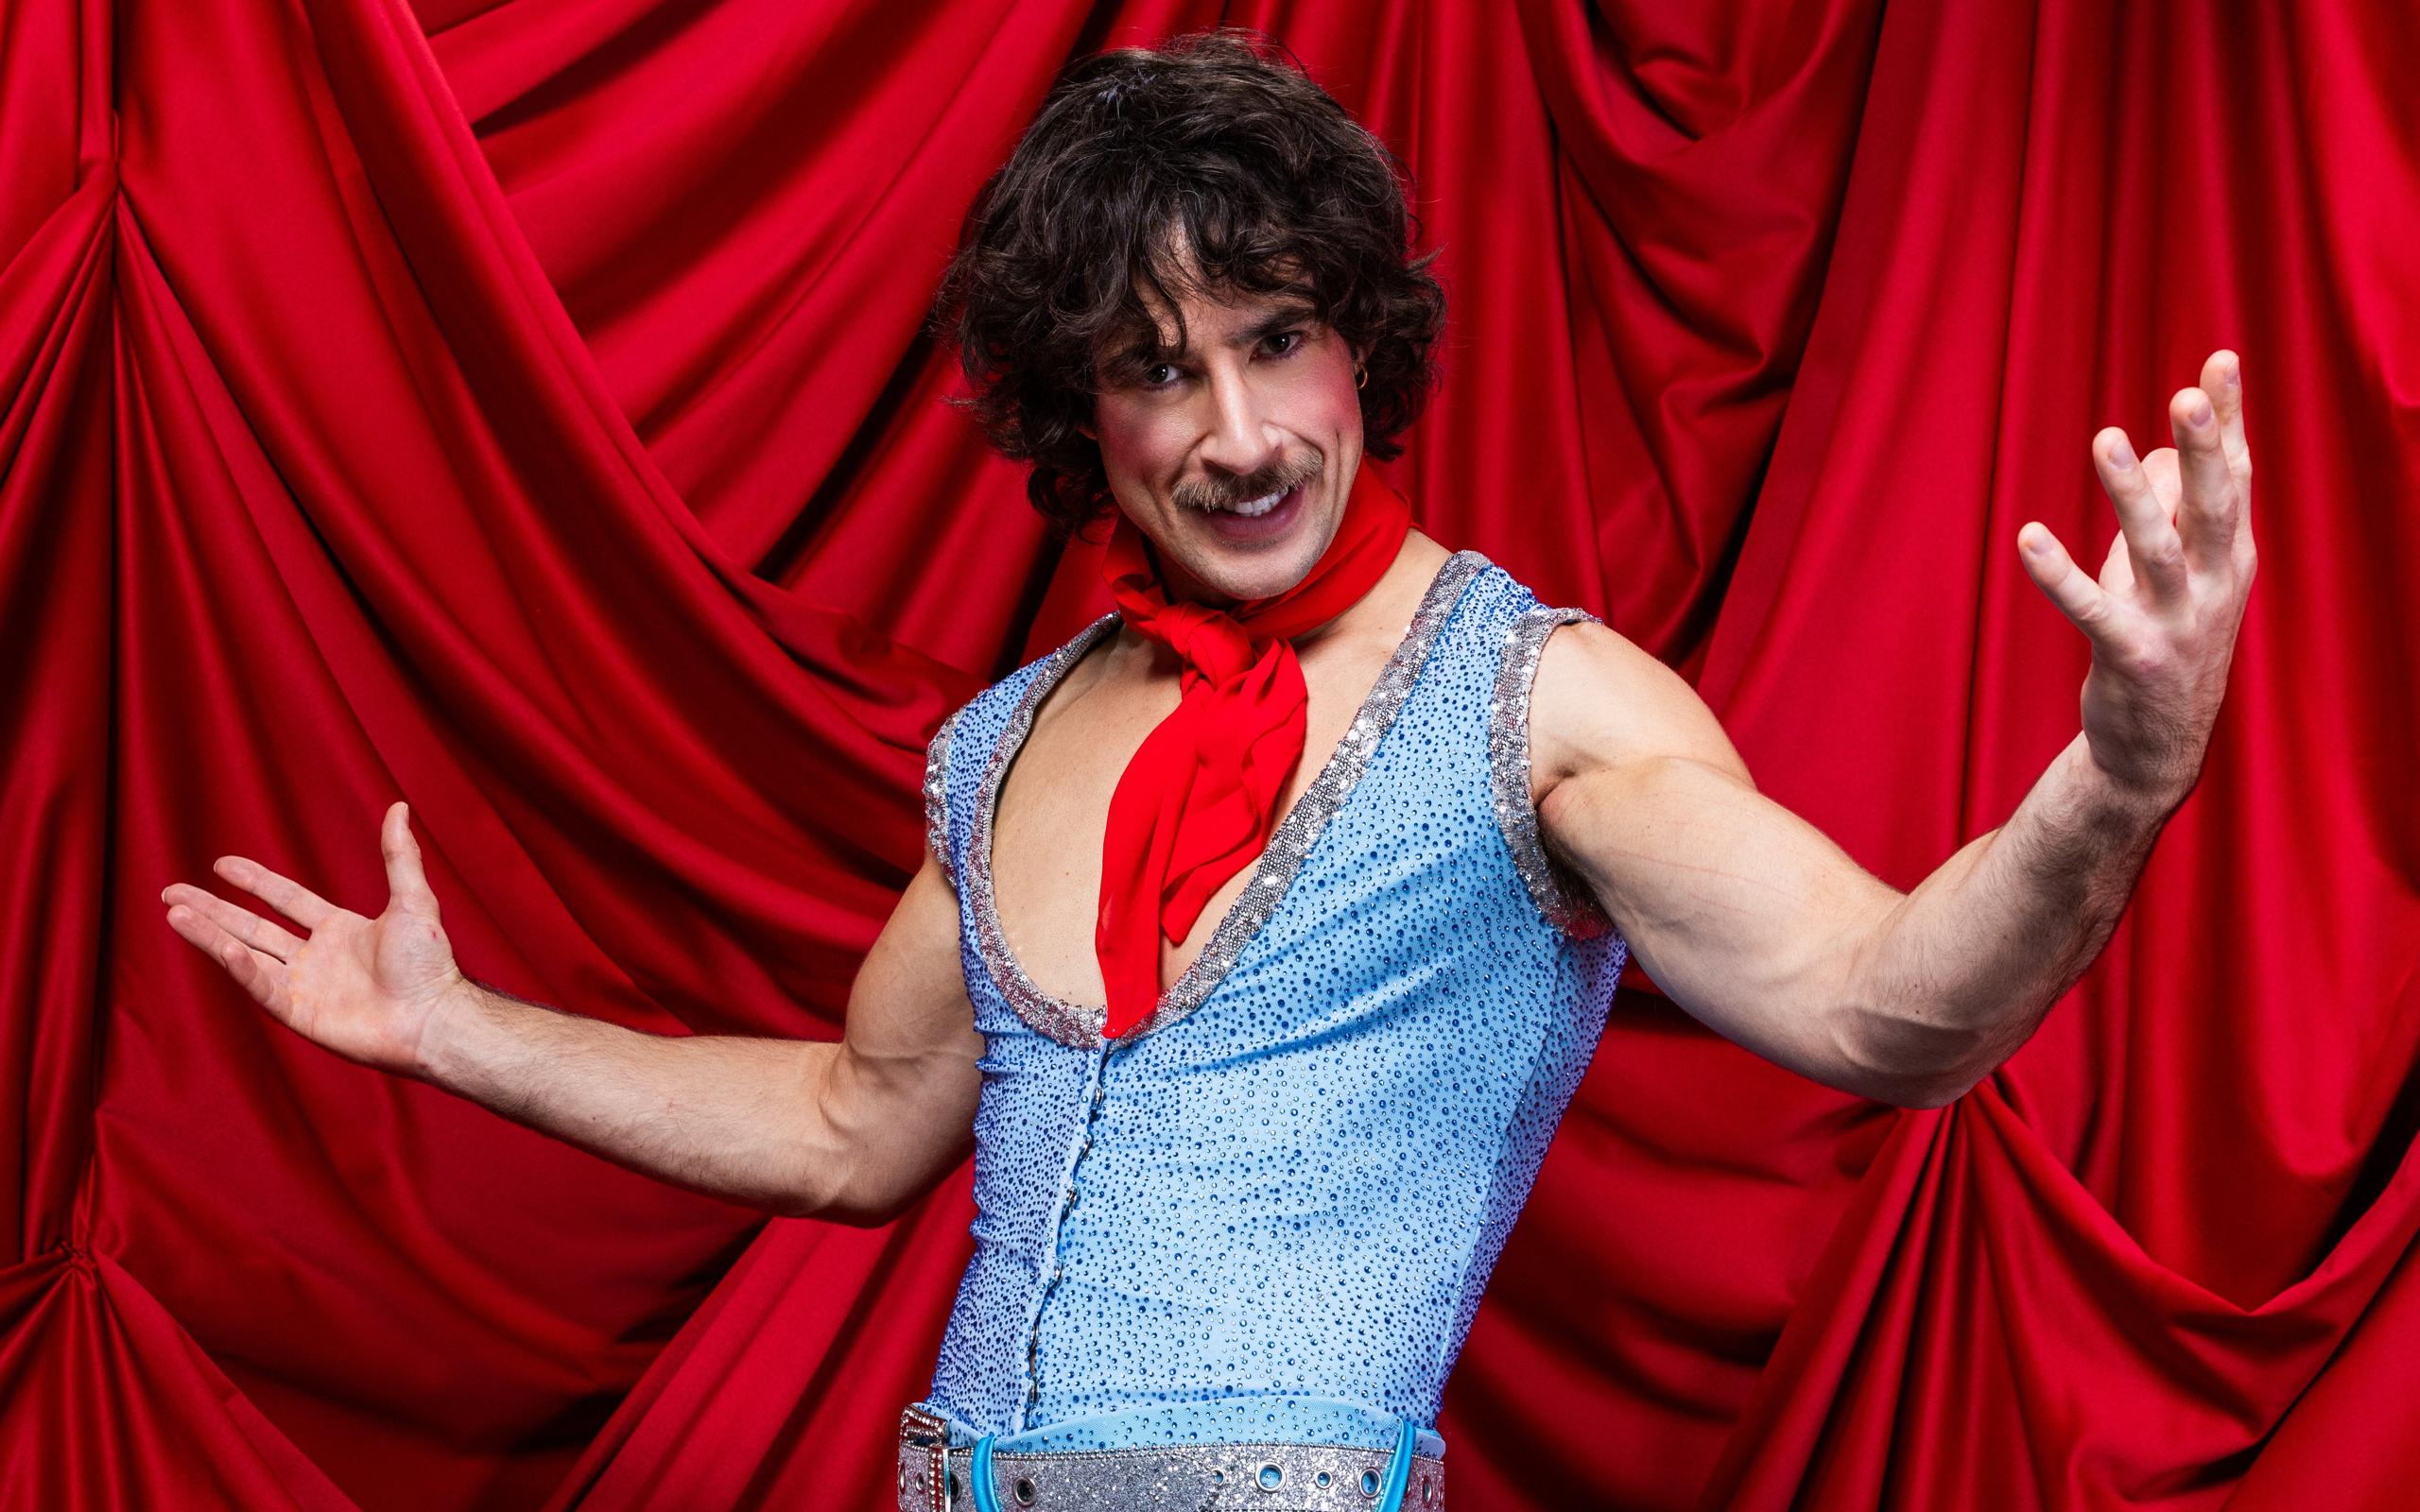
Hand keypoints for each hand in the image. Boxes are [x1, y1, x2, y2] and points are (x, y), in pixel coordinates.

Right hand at [160, 801, 467, 1077]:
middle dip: (212, 909)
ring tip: (173, 911)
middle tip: (171, 891)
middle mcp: (315, 958)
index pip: (285, 900)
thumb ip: (399, 856)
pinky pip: (261, 985)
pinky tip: (215, 943)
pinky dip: (238, 965)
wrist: (433, 1017)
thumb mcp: (413, 901)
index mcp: (339, 931)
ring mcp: (304, 986)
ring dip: (209, 933)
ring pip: (245, 954)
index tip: (221, 864)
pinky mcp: (299, 1014)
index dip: (254, 881)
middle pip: (252, 926)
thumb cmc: (430, 965)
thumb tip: (398, 806)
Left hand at [2018, 349, 2256, 808]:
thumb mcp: (2177, 576)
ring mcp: (2177, 623)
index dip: (2230, 421)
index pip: (2237, 477)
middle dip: (2204, 449)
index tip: (2221, 359)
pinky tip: (2028, 537)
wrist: (2156, 752)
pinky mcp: (2131, 659)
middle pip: (2215, 505)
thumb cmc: (2164, 644)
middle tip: (2188, 393)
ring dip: (2129, 495)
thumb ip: (2173, 510)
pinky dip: (2059, 574)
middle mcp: (2216, 586)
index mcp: (2232, 558)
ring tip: (2106, 440)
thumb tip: (2152, 449)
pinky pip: (2092, 610)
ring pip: (2157, 550)